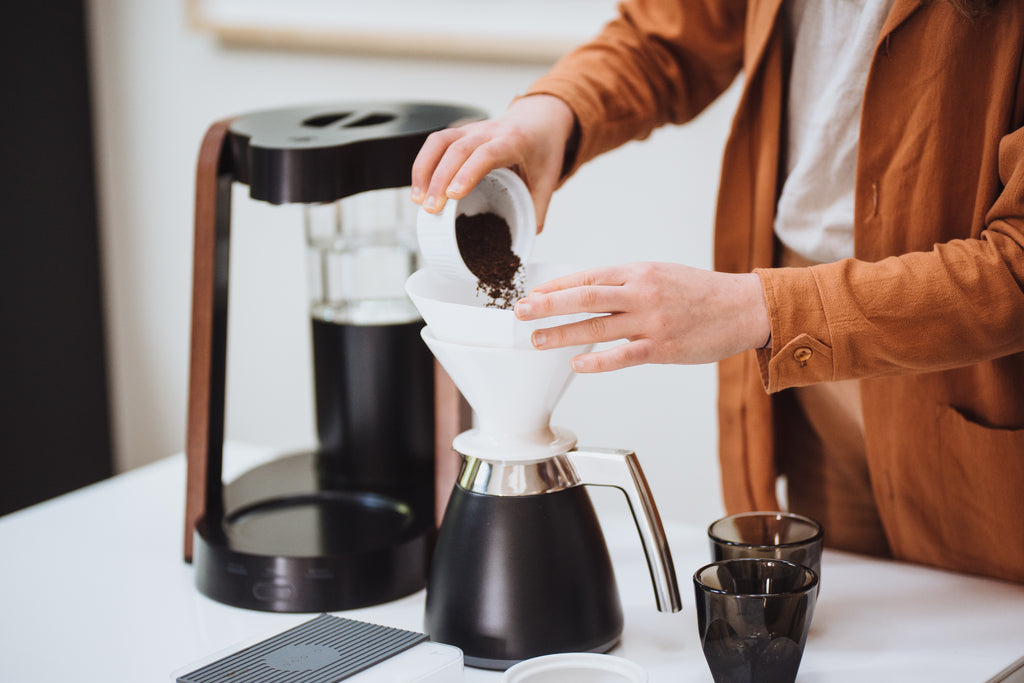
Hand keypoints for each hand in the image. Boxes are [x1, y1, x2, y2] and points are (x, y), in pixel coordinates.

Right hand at [410, 94, 575, 230]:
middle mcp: (489, 131)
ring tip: (419, 200)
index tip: (453, 195)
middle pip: (457, 149)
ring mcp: (471, 129)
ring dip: (425, 170)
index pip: (486, 154)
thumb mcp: (547, 181)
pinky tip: (420, 187)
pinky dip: (423, 164)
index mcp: (513, 141)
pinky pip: (435, 143)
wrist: (539, 120)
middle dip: (440, 179)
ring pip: (440, 142)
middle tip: (431, 209)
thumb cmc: (542, 150)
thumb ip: (536, 211)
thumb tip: (520, 242)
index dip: (467, 173)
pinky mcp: (459, 132)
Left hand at [513, 262, 770, 371]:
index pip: (588, 276)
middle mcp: (642, 293)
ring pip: (597, 327)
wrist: (742, 309)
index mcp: (639, 271)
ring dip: (562, 334)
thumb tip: (588, 293)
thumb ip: (626, 284)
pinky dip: (596, 360)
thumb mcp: (661, 274)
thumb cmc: (700, 293)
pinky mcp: (662, 348)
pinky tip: (576, 363)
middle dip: (548, 304)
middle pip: (585, 297)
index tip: (532, 292)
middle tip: (520, 310)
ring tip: (536, 339)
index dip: (556, 286)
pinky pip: (622, 356)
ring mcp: (651, 321)